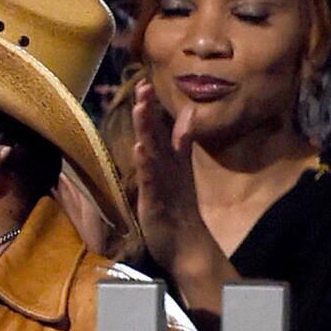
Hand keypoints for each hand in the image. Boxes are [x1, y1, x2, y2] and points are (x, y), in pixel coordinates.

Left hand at [129, 80, 213, 274]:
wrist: (191, 247)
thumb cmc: (181, 212)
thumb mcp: (179, 174)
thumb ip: (182, 144)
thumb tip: (187, 117)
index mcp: (172, 164)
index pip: (162, 130)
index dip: (153, 108)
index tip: (144, 83)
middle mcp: (170, 169)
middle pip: (158, 135)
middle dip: (149, 110)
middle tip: (144, 85)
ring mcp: (165, 184)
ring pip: (154, 152)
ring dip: (148, 129)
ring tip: (141, 106)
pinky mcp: (157, 201)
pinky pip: (151, 179)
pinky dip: (146, 162)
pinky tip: (140, 147)